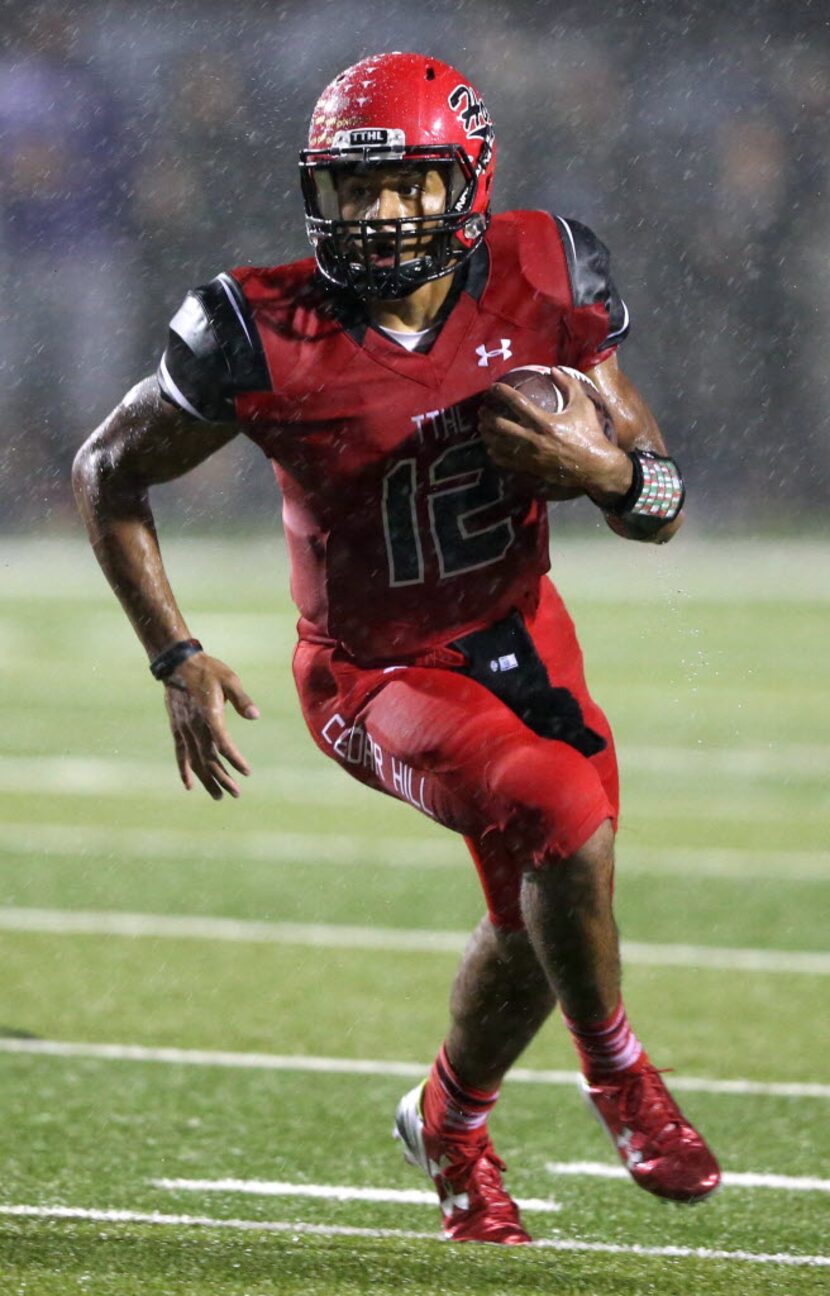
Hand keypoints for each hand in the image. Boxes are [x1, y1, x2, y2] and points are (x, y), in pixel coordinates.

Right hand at [163, 653, 258, 799]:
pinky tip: (189, 786)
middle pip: (209, 758)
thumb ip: (242, 699)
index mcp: (210, 715)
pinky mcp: (177, 728)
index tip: (247, 772)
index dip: (235, 759)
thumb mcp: (230, 680)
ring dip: (207, 779)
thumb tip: (255, 716)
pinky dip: (185, 770)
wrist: (178, 664)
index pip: (223, 743)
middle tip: (236, 793)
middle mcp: (195, 726)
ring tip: (218, 796)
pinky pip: (180, 754)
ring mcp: (184, 729)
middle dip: (222, 778)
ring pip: (195, 760)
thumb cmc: (208, 670)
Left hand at [479, 368, 633, 503]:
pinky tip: (491, 447)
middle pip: (501, 426)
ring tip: (482, 426)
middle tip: (482, 409)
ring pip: (500, 445)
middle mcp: (534, 439)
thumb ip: (568, 384)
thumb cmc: (590, 433)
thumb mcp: (583, 405)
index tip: (493, 387)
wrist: (594, 465)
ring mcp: (530, 455)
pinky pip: (506, 461)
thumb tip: (554, 370)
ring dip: (488, 434)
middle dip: (488, 416)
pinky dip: (495, 453)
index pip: (517, 403)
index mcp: (545, 422)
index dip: (502, 393)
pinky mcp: (531, 467)